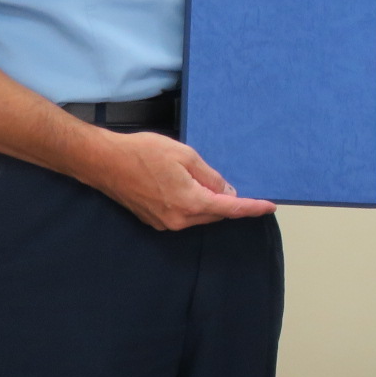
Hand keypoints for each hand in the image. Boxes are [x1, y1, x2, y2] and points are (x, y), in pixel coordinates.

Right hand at [84, 129, 275, 230]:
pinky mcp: (154, 221)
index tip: (270, 206)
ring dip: (206, 202)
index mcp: (190, 202)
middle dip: (225, 202)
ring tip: (196, 178)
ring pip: (199, 216)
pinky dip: (191, 204)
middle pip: (215, 215)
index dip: (252, 208)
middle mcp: (179, 219)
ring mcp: (165, 223)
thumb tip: (227, 192)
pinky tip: (182, 186)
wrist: (105, 162)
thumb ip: (209, 176)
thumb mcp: (185, 155)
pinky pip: (183, 215)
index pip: (230, 210)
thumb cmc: (143, 153)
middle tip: (226, 182)